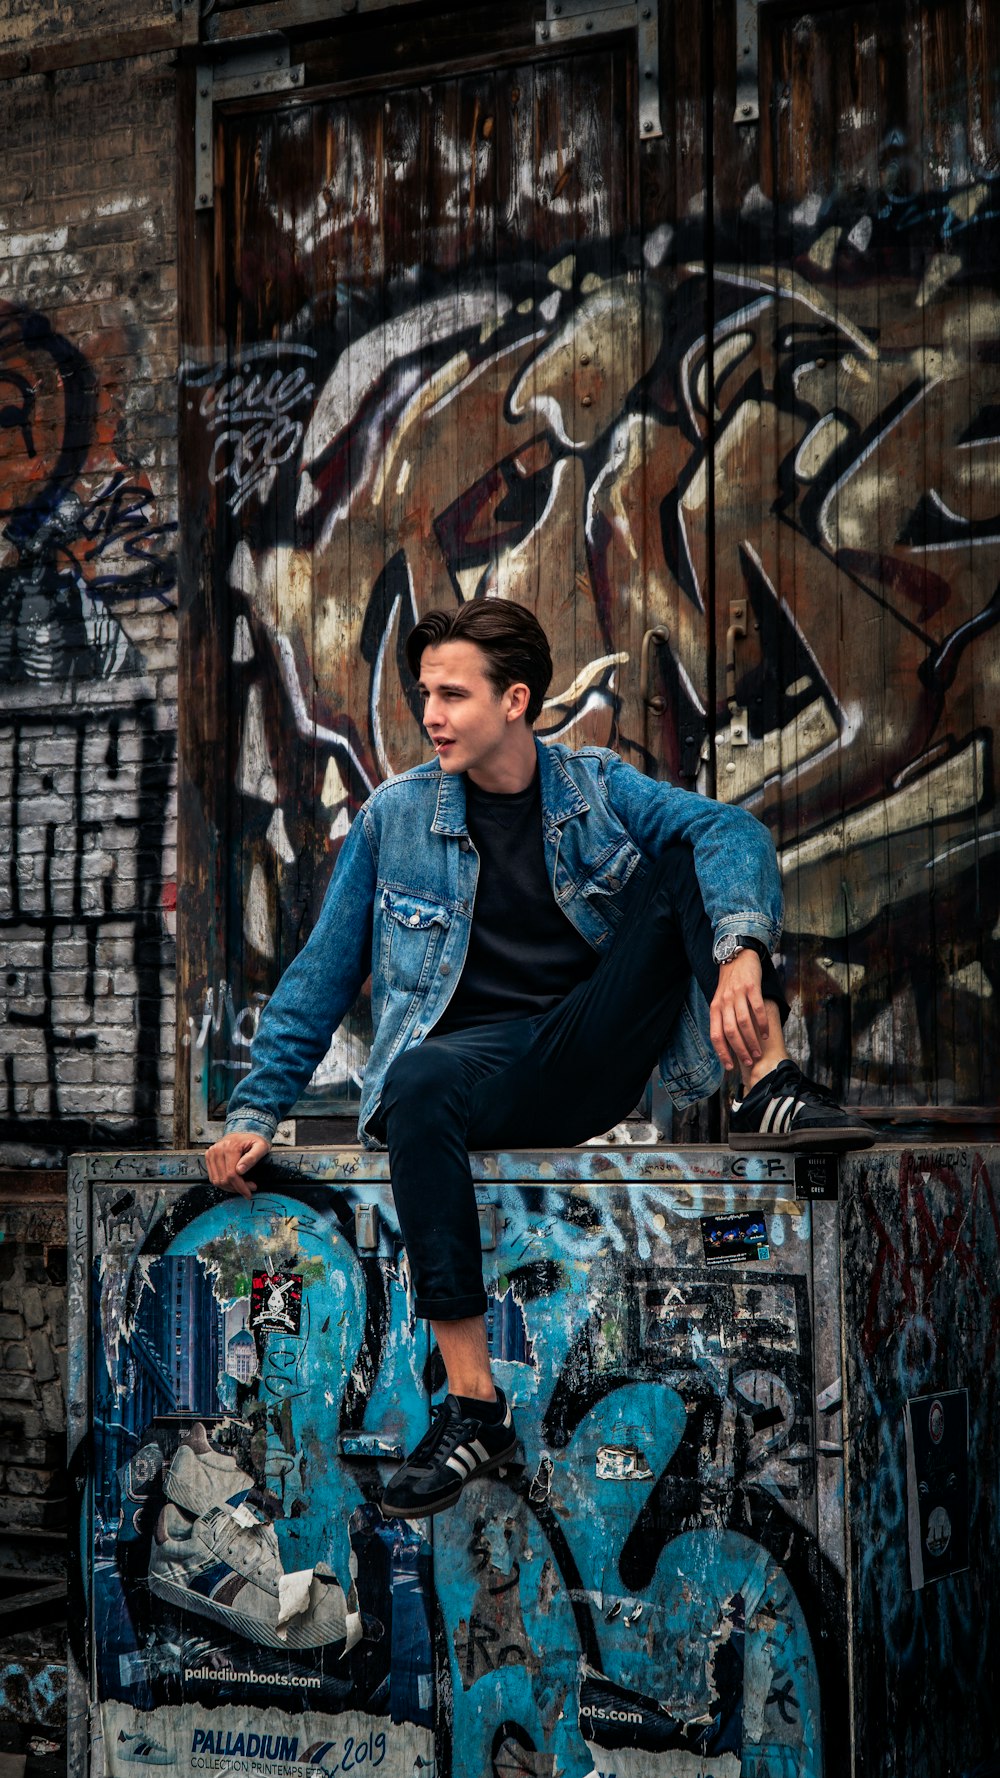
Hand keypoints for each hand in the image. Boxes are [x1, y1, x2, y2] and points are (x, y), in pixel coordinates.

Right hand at [205, 1131, 271, 1198]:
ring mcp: (212, 1152)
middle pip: (223, 1179)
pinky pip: (212, 1176)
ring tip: (241, 1186)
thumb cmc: (255, 1139)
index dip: (241, 1186)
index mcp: (230, 1147)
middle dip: (236, 1188)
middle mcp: (218, 1149)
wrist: (246, 1130)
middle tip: (248, 1189)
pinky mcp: (209, 1156)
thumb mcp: (261, 1147)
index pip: (232, 1174)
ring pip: (216, 1180)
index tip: (249, 1192)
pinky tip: (233, 1182)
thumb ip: (252, 1158)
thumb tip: (240, 1170)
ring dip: (229, 1187)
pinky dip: (222, 1182)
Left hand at [710, 949, 770, 1073]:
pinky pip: (757, 1009)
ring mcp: (737, 995)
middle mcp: (724, 1002)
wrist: (736, 955)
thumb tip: (728, 1044)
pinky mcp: (751, 987)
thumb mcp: (720, 1000)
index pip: (715, 1035)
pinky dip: (762, 1023)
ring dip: (751, 1040)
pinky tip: (766, 1033)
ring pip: (743, 1022)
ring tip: (758, 1052)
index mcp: (715, 1008)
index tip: (729, 1067)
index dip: (722, 1052)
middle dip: (740, 1050)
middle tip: (749, 1061)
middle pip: (730, 1031)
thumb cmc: (729, 982)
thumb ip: (723, 1018)